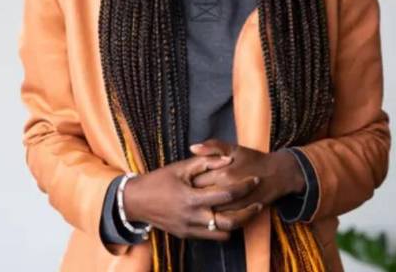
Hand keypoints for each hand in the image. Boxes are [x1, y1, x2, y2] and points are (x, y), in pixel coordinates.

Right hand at [122, 153, 263, 240]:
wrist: (136, 202)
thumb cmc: (159, 180)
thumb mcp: (180, 167)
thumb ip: (205, 162)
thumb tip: (228, 159)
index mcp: (192, 198)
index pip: (226, 194)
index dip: (244, 186)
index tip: (255, 179)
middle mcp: (192, 218)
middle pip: (230, 221)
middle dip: (248, 212)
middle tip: (259, 202)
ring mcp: (189, 230)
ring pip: (223, 233)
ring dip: (237, 223)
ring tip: (247, 211)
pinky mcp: (186, 236)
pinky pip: (211, 237)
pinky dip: (222, 229)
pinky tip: (228, 216)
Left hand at [189, 139, 305, 213]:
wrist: (278, 174)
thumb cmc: (254, 158)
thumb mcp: (233, 148)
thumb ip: (212, 146)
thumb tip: (192, 147)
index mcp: (223, 172)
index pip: (196, 180)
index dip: (187, 181)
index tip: (183, 181)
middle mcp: (228, 190)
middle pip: (201, 198)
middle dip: (192, 197)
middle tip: (186, 194)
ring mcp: (235, 204)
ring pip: (211, 212)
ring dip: (202, 210)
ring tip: (196, 205)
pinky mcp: (242, 214)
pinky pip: (224, 221)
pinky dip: (215, 219)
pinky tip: (210, 213)